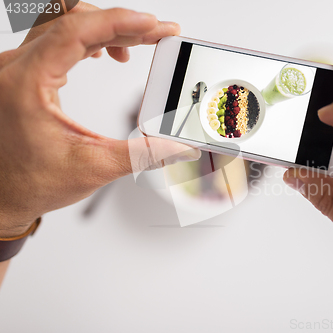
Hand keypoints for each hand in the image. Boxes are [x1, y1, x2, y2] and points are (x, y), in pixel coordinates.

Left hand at [0, 7, 199, 236]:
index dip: (118, 22)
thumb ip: (142, 155)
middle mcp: (15, 69)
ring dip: (105, 29)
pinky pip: (57, 39)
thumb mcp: (93, 167)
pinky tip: (105, 52)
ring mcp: (17, 68)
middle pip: (73, 20)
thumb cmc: (30, 183)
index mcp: (25, 85)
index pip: (75, 32)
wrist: (2, 195)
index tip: (152, 24)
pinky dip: (88, 39)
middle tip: (157, 34)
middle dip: (121, 24)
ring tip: (138, 44)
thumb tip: (179, 148)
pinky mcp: (23, 73)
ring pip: (65, 25)